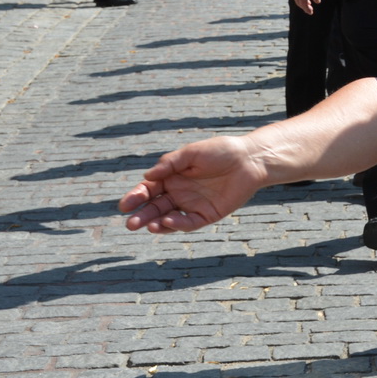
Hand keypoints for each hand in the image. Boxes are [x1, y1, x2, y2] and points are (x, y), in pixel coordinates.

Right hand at [119, 135, 268, 232]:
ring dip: (156, 224)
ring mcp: (192, 205)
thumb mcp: (192, 153)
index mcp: (172, 177)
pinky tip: (168, 221)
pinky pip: (189, 223)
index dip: (136, 197)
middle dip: (141, 216)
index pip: (149, 189)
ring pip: (168, 218)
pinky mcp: (207, 215)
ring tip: (147, 226)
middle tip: (130, 223)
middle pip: (155, 207)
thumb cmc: (221, 151)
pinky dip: (177, 224)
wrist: (250, 159)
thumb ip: (170, 163)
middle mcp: (179, 193)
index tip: (126, 204)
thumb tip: (147, 176)